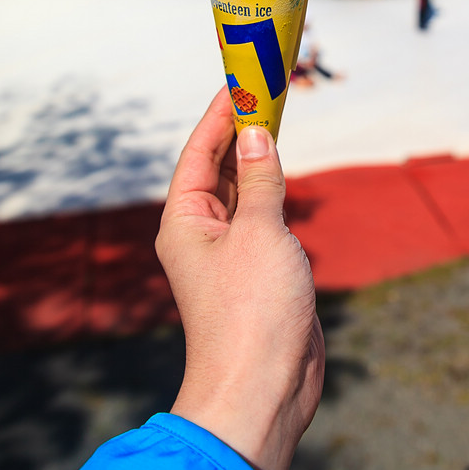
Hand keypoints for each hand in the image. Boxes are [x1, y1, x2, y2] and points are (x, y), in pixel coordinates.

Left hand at [155, 87, 324, 469]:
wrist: (263, 387)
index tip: (238, 83)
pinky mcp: (254, 267)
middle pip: (219, 166)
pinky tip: (282, 170)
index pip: (199, 152)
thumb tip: (256, 136)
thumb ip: (260, 180)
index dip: (219, 114)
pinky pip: (260, 215)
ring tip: (278, 118)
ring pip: (241, 189)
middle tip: (266, 93)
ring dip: (258, 157)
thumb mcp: (260, 233)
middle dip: (242, 131)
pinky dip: (271, 189)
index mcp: (186, 219)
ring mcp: (228, 250)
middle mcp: (201, 230)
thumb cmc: (252, 311)